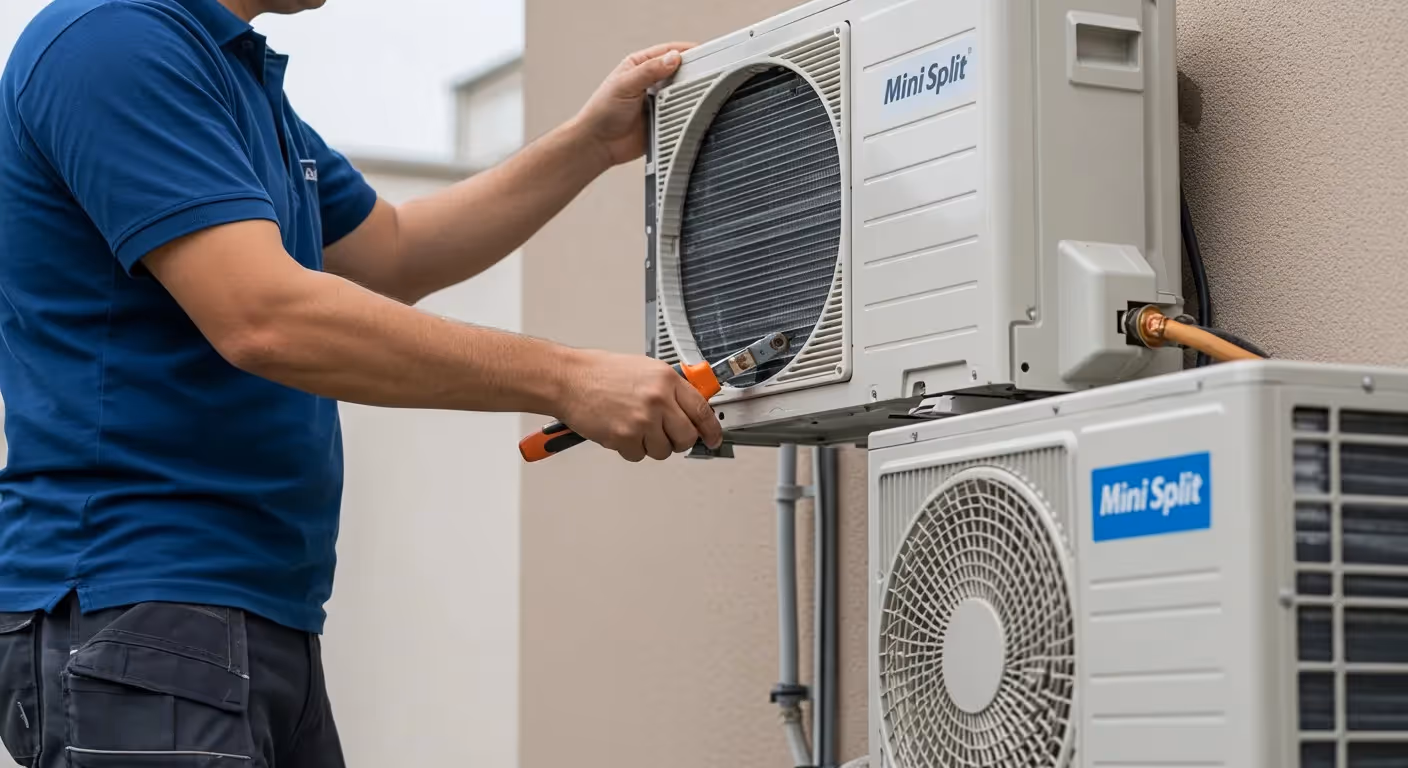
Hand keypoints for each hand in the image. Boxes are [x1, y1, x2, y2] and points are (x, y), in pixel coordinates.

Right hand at [558, 349, 722, 462]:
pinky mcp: (624, 437)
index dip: (711, 429)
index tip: (713, 438)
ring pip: (663, 451)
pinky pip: (638, 456)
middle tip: (664, 435)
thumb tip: (690, 408)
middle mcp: (658, 399)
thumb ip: (670, 389)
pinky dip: (630, 449)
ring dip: (651, 446)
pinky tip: (619, 431)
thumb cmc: (601, 373)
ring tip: (634, 427)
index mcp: (667, 379)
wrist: (569, 379)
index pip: (702, 410)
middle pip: (687, 437)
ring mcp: (642, 420)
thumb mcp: (645, 369)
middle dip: (678, 441)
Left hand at [573, 41, 694, 167]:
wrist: (599, 144)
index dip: (684, 51)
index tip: (701, 53)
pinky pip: (680, 114)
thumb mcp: (625, 85)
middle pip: (678, 72)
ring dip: (689, 94)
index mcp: (639, 66)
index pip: (666, 52)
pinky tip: (692, 111)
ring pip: (681, 93)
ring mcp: (657, 101)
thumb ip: (649, 71)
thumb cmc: (602, 112)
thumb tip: (673, 58)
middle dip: (690, 73)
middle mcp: (649, 82)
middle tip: (705, 75)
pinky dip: (686, 112)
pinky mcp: (662, 120)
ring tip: (700, 93)